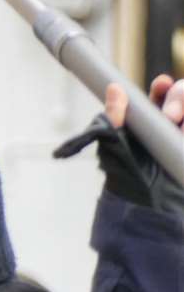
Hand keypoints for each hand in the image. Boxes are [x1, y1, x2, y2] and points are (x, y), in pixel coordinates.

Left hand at [54, 73, 183, 214]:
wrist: (148, 207)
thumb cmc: (130, 177)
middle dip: (180, 97)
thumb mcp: (118, 147)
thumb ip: (115, 119)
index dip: (165, 87)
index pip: (164, 94)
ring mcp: (182, 133)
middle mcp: (174, 123)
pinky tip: (182, 137)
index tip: (161, 85)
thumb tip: (114, 90)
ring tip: (181, 131)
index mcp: (153, 119)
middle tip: (171, 116)